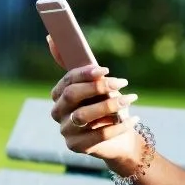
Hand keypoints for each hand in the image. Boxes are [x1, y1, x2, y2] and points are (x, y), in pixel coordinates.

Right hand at [47, 36, 142, 169]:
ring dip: (109, 106)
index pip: (67, 80)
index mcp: (59, 94)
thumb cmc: (106, 105)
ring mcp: (65, 130)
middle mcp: (57, 112)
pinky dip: (119, 126)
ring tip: (130, 99)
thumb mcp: (97, 84)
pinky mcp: (76, 147)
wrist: (120, 137)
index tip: (106, 70)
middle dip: (97, 87)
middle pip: (71, 96)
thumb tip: (50, 37)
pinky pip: (97, 136)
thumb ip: (80, 66)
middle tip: (122, 83)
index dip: (86, 74)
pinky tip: (134, 118)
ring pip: (82, 116)